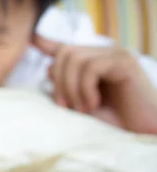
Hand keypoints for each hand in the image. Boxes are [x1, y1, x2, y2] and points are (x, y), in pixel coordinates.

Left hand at [33, 34, 156, 133]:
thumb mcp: (79, 103)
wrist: (139, 132)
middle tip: (66, 106)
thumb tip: (48, 67)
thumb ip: (65, 86)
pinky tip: (94, 103)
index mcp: (91, 61)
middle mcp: (103, 53)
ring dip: (72, 88)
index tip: (32, 39)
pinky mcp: (124, 61)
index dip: (46, 43)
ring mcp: (114, 54)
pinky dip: (85, 88)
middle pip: (64, 53)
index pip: (64, 47)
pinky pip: (91, 67)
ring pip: (75, 59)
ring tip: (83, 108)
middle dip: (59, 81)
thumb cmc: (111, 120)